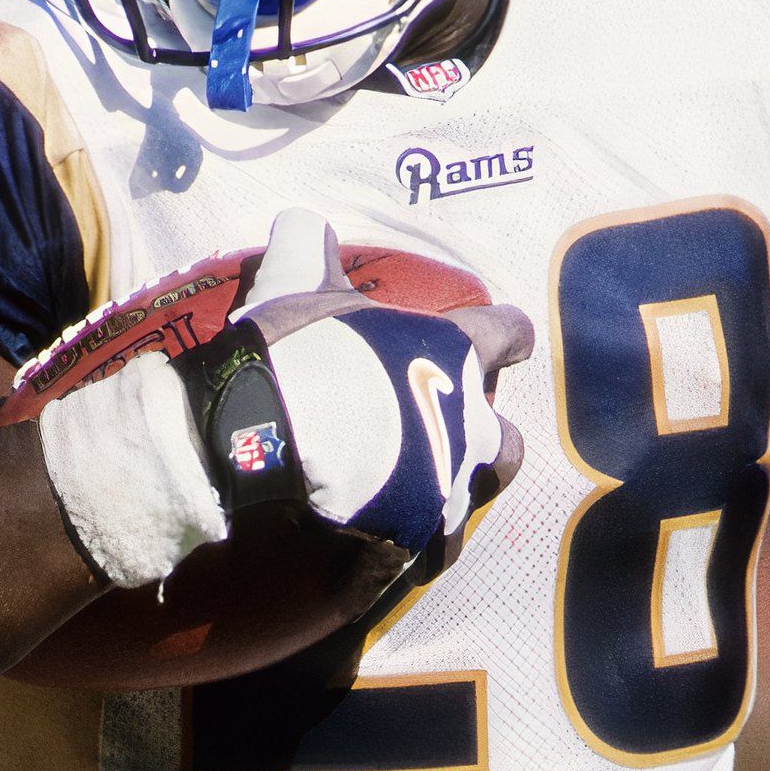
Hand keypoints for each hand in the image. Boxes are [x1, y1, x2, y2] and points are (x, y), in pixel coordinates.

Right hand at [37, 209, 530, 588]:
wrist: (262, 447)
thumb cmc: (293, 356)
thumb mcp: (296, 282)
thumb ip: (309, 246)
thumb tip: (303, 219)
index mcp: (452, 356)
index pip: (506, 332)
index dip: (505, 333)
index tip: (502, 337)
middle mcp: (467, 428)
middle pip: (505, 440)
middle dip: (485, 436)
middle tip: (449, 430)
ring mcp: (444, 492)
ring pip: (470, 500)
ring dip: (448, 492)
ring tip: (416, 493)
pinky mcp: (412, 545)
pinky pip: (422, 551)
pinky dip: (406, 543)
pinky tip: (380, 540)